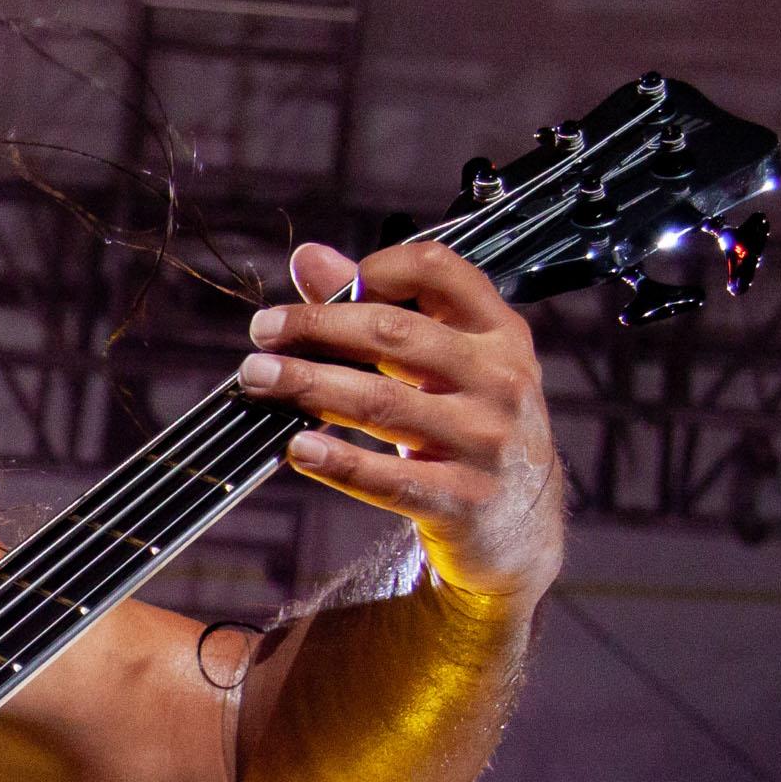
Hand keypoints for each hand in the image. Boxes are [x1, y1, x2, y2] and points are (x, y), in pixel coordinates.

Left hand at [235, 241, 563, 608]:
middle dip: (317, 328)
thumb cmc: (469, 424)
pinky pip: (388, 479)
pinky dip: (337, 462)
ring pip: (381, 403)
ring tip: (259, 379)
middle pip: (395, 335)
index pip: (440, 272)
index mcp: (498, 333)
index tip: (322, 285)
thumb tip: (309, 258)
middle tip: (262, 333)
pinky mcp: (461, 500)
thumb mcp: (445, 362)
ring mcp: (483, 442)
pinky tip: (297, 448)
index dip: (376, 268)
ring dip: (309, 386)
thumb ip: (380, 308)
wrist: (521, 523)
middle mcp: (498, 380)